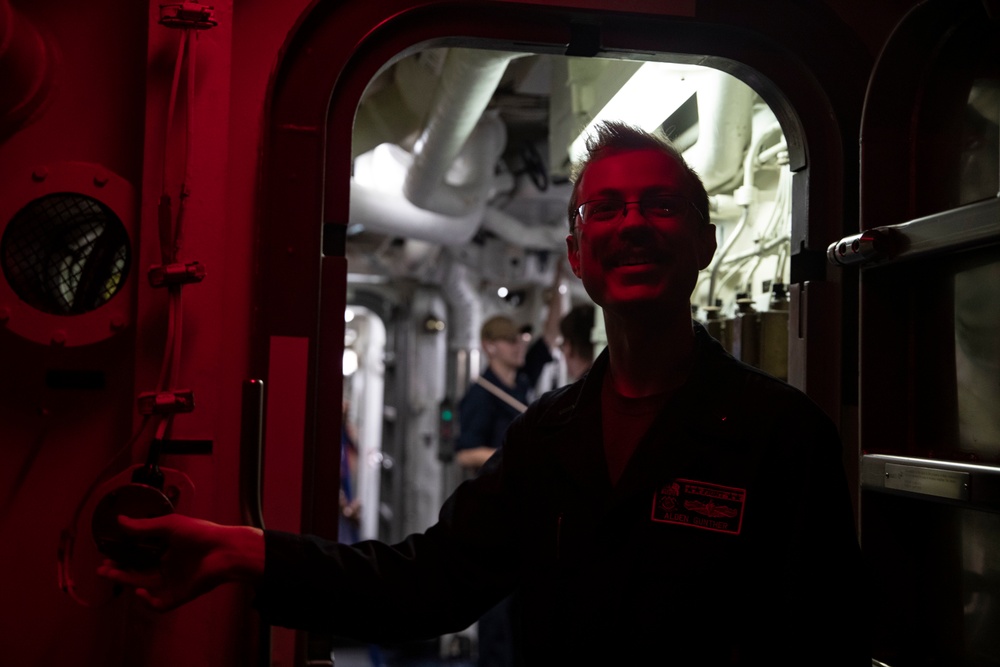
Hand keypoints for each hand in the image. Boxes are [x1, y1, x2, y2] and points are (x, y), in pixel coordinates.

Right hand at [97, 514, 263, 611]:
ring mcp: (173, 582)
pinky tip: (139, 591)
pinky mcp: (180, 595)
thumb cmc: (201, 534)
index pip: (139, 555)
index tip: (107, 552)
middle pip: (137, 571)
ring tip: (109, 573)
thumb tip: (120, 519)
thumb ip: (144, 526)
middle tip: (102, 568)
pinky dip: (147, 601)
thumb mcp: (169, 525)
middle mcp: (168, 566)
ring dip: (126, 581)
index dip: (123, 555)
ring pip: (143, 585)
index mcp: (167, 550)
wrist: (224, 550)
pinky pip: (160, 604)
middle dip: (118, 571)